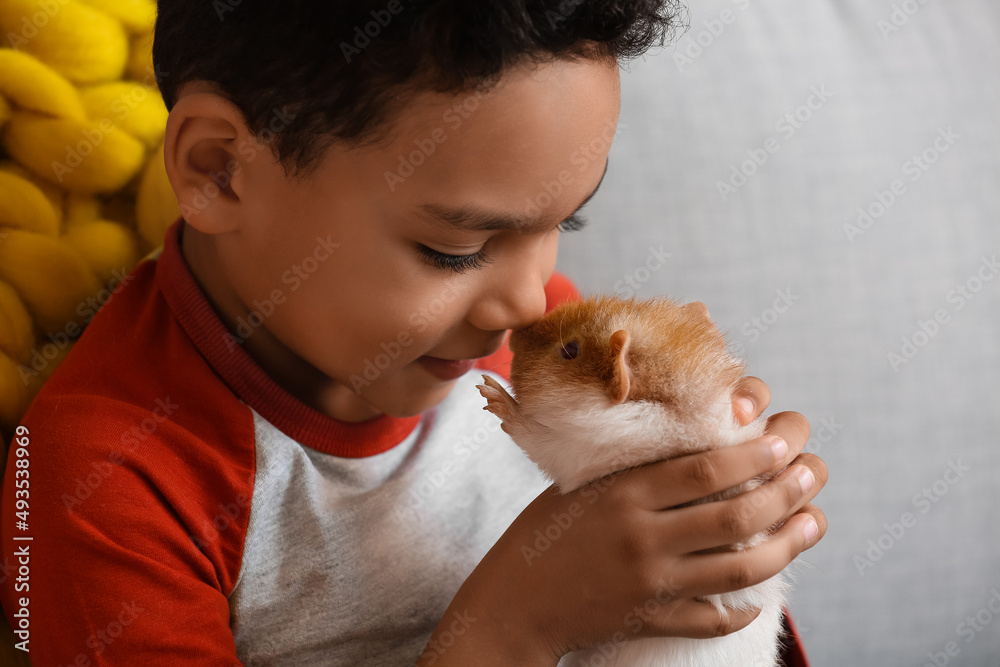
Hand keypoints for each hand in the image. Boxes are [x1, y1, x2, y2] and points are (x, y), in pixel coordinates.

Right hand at [417, 376, 827, 665]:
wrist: (510, 604)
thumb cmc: (539, 533)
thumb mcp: (579, 486)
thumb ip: (632, 468)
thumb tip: (691, 438)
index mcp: (622, 496)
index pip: (703, 470)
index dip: (754, 453)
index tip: (786, 435)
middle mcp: (642, 539)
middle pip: (734, 516)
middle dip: (785, 491)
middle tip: (814, 471)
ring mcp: (650, 585)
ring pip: (738, 568)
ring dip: (786, 544)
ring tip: (814, 521)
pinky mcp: (651, 620)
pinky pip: (710, 617)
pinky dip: (743, 607)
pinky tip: (764, 596)